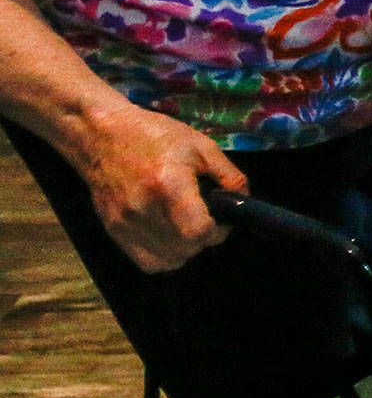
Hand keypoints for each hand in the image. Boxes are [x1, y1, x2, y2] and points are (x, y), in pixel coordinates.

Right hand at [76, 105, 247, 273]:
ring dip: (186, 249)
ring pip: (169, 260)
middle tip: (206, 218)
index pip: (198, 232)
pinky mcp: (112, 230)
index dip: (218, 231)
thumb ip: (229, 176)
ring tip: (187, 225)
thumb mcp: (201, 146)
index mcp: (168, 184)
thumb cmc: (155, 135)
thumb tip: (243, 201)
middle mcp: (143, 208)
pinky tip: (170, 236)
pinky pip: (147, 262)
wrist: (102, 136)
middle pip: (186, 249)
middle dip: (204, 239)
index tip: (221, 218)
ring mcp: (124, 222)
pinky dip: (165, 256)